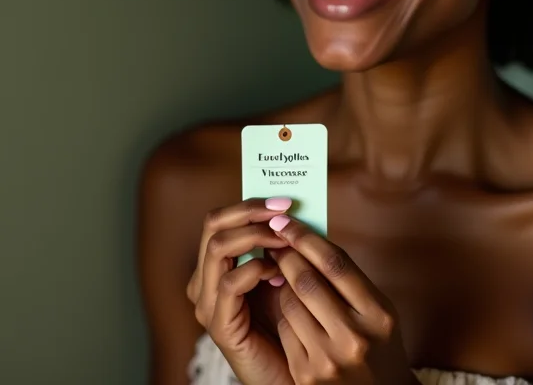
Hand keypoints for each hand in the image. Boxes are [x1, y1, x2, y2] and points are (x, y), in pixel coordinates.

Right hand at [187, 197, 295, 384]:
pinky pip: (230, 282)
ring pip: (218, 247)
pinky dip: (256, 268)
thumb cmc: (291, 319)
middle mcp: (204, 281)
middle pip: (213, 225)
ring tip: (283, 240)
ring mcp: (208, 303)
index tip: (284, 201)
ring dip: (256, 236)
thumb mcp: (285, 272)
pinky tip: (278, 273)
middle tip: (282, 212)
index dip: (250, 204)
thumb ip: (281, 244)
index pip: (219, 219)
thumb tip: (292, 208)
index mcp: (216, 266)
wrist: (290, 370)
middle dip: (250, 212)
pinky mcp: (220, 325)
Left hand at [267, 215, 416, 384]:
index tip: (288, 224)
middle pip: (308, 281)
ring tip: (282, 272)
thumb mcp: (379, 312)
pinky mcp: (306, 375)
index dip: (307, 239)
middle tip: (274, 240)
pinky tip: (289, 309)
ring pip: (290, 304)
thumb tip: (312, 241)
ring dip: (282, 284)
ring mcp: (327, 359)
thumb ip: (351, 281)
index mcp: (378, 314)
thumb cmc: (378, 347)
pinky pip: (285, 330)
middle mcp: (354, 337)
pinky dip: (284, 314)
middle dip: (287, 255)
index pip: (336, 265)